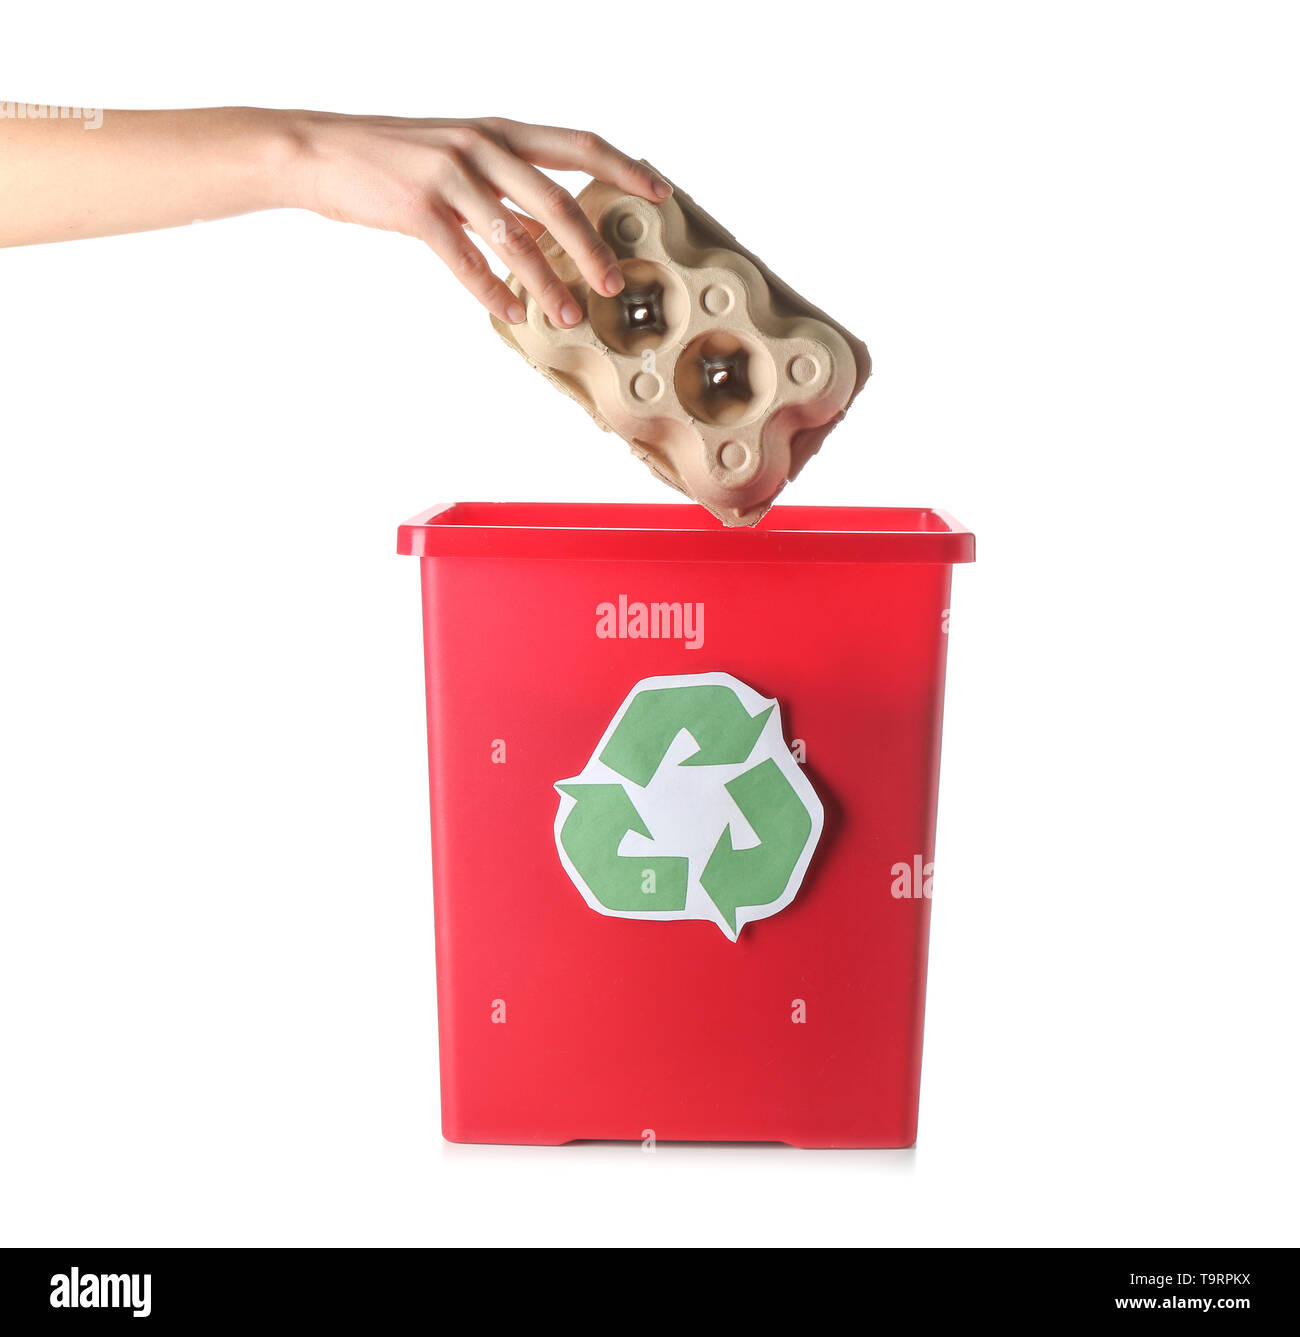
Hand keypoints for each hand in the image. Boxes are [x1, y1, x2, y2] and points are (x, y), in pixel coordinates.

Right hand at [290, 114, 671, 326]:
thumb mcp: (460, 158)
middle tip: (614, 284)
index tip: (661, 194)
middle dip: (592, 246)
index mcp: (500, 131)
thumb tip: (549, 229)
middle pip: (557, 198)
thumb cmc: (395, 160)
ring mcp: (448, 174)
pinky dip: (492, 291)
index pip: (579, 144)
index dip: (625, 168)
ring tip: (566, 315)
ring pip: (515, 235)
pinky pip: (466, 258)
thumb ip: (506, 188)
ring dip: (546, 281)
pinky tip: (511, 313)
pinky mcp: (416, 206)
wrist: (320, 150)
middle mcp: (481, 145)